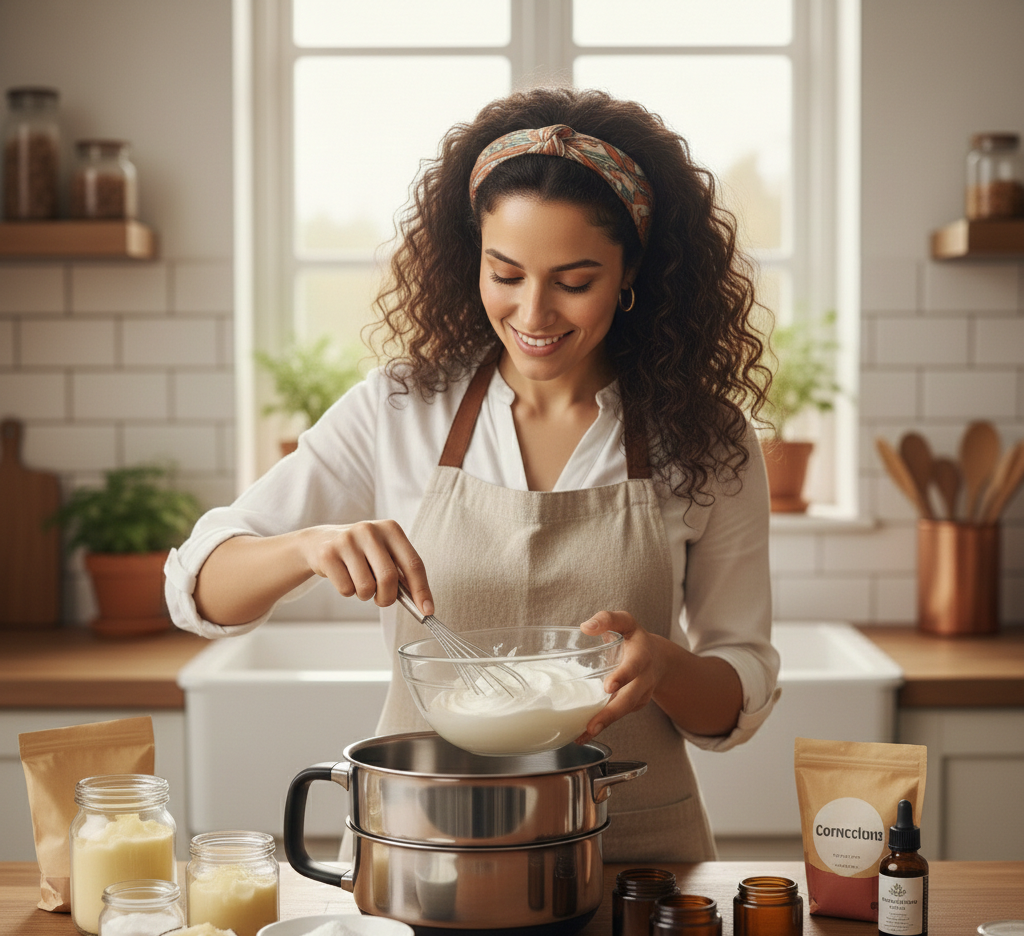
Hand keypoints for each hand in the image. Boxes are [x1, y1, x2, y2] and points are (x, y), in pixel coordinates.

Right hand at [299, 519, 432, 613]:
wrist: (320, 541)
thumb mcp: (383, 553)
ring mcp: (347, 540)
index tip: (427, 611)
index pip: (413, 563)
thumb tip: (421, 604)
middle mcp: (370, 530)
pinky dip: (348, 592)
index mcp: (391, 529)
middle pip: (389, 578)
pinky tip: (344, 577)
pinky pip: (346, 589)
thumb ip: (401, 573)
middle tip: (382, 600)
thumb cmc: (361, 553)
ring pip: (366, 587)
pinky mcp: (328, 554)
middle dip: (388, 598)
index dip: (422, 590)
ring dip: (365, 595)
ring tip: (359, 582)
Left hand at [575, 610, 665, 742]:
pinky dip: (602, 725)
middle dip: (611, 713)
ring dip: (603, 724)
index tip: (608, 687)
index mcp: (641, 656)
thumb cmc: (635, 639)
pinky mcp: (633, 706)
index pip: (633, 666)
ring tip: (583, 735)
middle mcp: (643, 679)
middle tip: (592, 725)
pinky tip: (583, 732)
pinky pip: (618, 715)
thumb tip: (585, 627)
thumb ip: (607, 619)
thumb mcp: (625, 622)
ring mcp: (639, 695)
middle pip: (629, 699)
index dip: (623, 676)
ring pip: (622, 712)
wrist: (659, 659)